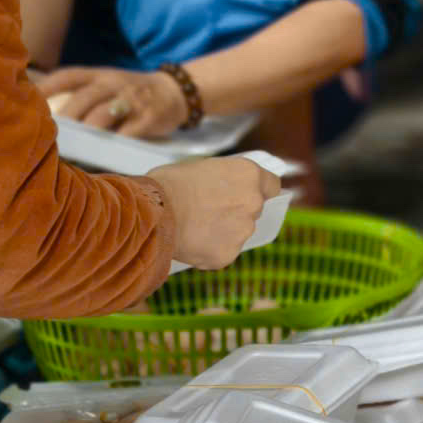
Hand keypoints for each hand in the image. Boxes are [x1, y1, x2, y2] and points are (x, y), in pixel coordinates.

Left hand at [40, 67, 188, 138]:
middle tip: (46, 136)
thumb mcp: (108, 84)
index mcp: (99, 75)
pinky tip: (100, 156)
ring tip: (68, 149)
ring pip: (104, 114)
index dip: (46, 87)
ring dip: (85, 132)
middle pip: (84, 98)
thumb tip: (45, 119)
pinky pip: (128, 132)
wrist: (175, 91)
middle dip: (64, 117)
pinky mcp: (148, 117)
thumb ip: (82, 97)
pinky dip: (113, 144)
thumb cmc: (130, 93)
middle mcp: (113, 84)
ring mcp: (132, 100)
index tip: (27, 100)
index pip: (68, 76)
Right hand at [150, 156, 284, 270]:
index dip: (260, 190)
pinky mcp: (228, 255)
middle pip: (254, 210)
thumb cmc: (168, 184)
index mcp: (248, 175)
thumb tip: (223, 186)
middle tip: (209, 212)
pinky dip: (210, 250)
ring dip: (223, 232)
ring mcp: (243, 231)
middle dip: (237, 212)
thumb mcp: (200, 168)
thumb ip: (222, 179)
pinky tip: (190, 242)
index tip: (250, 193)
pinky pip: (223, 252)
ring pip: (238, 233)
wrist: (151, 213)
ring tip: (194, 227)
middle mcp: (253, 203)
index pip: (272, 185)